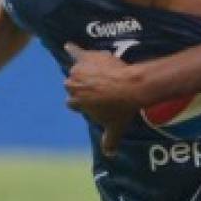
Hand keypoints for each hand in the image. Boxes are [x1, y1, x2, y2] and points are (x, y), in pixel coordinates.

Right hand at [63, 42, 137, 156]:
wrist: (131, 87)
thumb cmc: (122, 109)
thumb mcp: (115, 128)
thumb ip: (109, 141)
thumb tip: (110, 154)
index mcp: (75, 102)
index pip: (74, 102)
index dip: (85, 102)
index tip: (95, 101)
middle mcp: (71, 86)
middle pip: (74, 86)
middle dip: (85, 87)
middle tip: (102, 89)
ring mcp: (77, 71)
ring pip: (77, 71)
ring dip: (86, 72)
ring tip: (102, 75)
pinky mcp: (85, 57)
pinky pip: (74, 51)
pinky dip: (72, 49)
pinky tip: (69, 46)